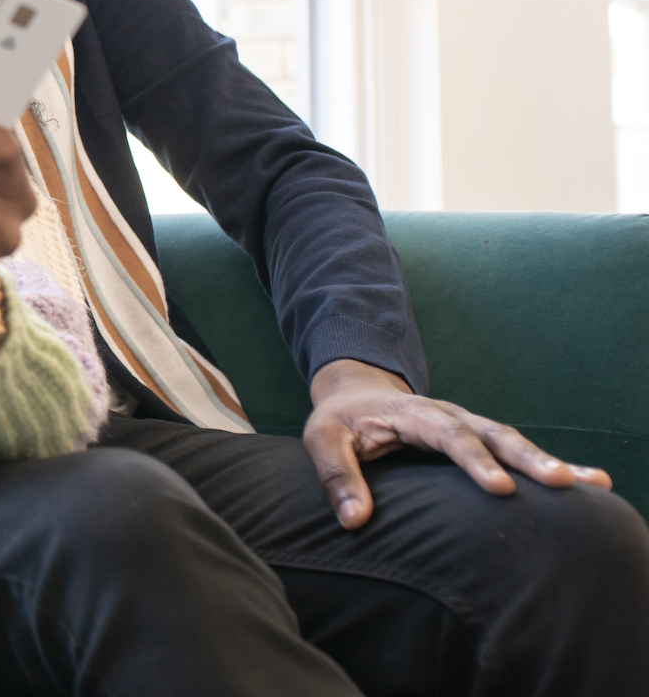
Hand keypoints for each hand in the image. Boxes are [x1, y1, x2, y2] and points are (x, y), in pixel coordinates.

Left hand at [304, 358, 612, 528]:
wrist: (355, 394)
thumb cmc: (339, 421)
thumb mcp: (322, 439)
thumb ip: (336, 475)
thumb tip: (354, 520)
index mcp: (413, 413)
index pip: (448, 434)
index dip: (474, 460)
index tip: (499, 488)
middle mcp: (449, 416)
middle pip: (494, 434)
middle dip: (528, 458)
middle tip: (561, 483)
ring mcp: (468, 427)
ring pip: (513, 442)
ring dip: (550, 462)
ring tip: (593, 485)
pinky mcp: (478, 443)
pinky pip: (515, 454)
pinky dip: (549, 467)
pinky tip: (586, 487)